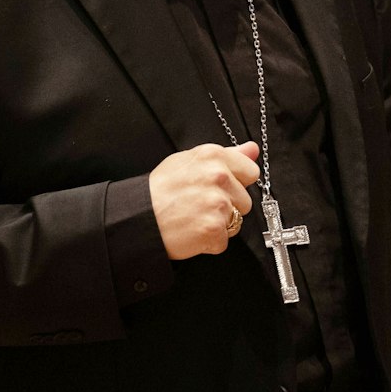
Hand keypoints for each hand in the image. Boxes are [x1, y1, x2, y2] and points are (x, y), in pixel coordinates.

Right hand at [148, 142, 260, 259]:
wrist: (138, 217)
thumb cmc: (159, 190)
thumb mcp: (189, 161)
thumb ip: (228, 155)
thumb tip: (252, 149)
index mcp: (213, 156)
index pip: (251, 172)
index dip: (237, 183)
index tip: (220, 188)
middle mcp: (218, 176)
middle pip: (245, 200)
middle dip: (228, 206)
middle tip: (200, 205)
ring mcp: (217, 203)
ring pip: (237, 221)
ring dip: (219, 224)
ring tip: (195, 217)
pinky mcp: (214, 229)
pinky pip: (223, 240)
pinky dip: (210, 242)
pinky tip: (192, 231)